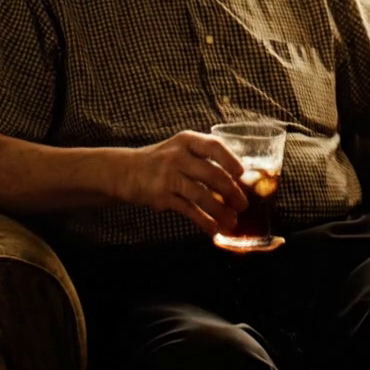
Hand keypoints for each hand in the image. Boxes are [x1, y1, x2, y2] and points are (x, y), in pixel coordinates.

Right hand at [115, 130, 247, 237]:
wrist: (126, 171)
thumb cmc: (161, 160)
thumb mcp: (180, 149)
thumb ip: (203, 158)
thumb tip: (236, 177)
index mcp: (187, 141)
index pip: (214, 146)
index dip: (230, 160)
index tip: (242, 174)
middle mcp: (178, 156)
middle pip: (212, 174)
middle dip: (231, 192)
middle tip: (243, 205)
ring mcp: (169, 177)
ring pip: (202, 196)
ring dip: (220, 211)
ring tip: (232, 221)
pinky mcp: (162, 197)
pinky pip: (189, 210)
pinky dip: (204, 221)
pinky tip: (214, 229)